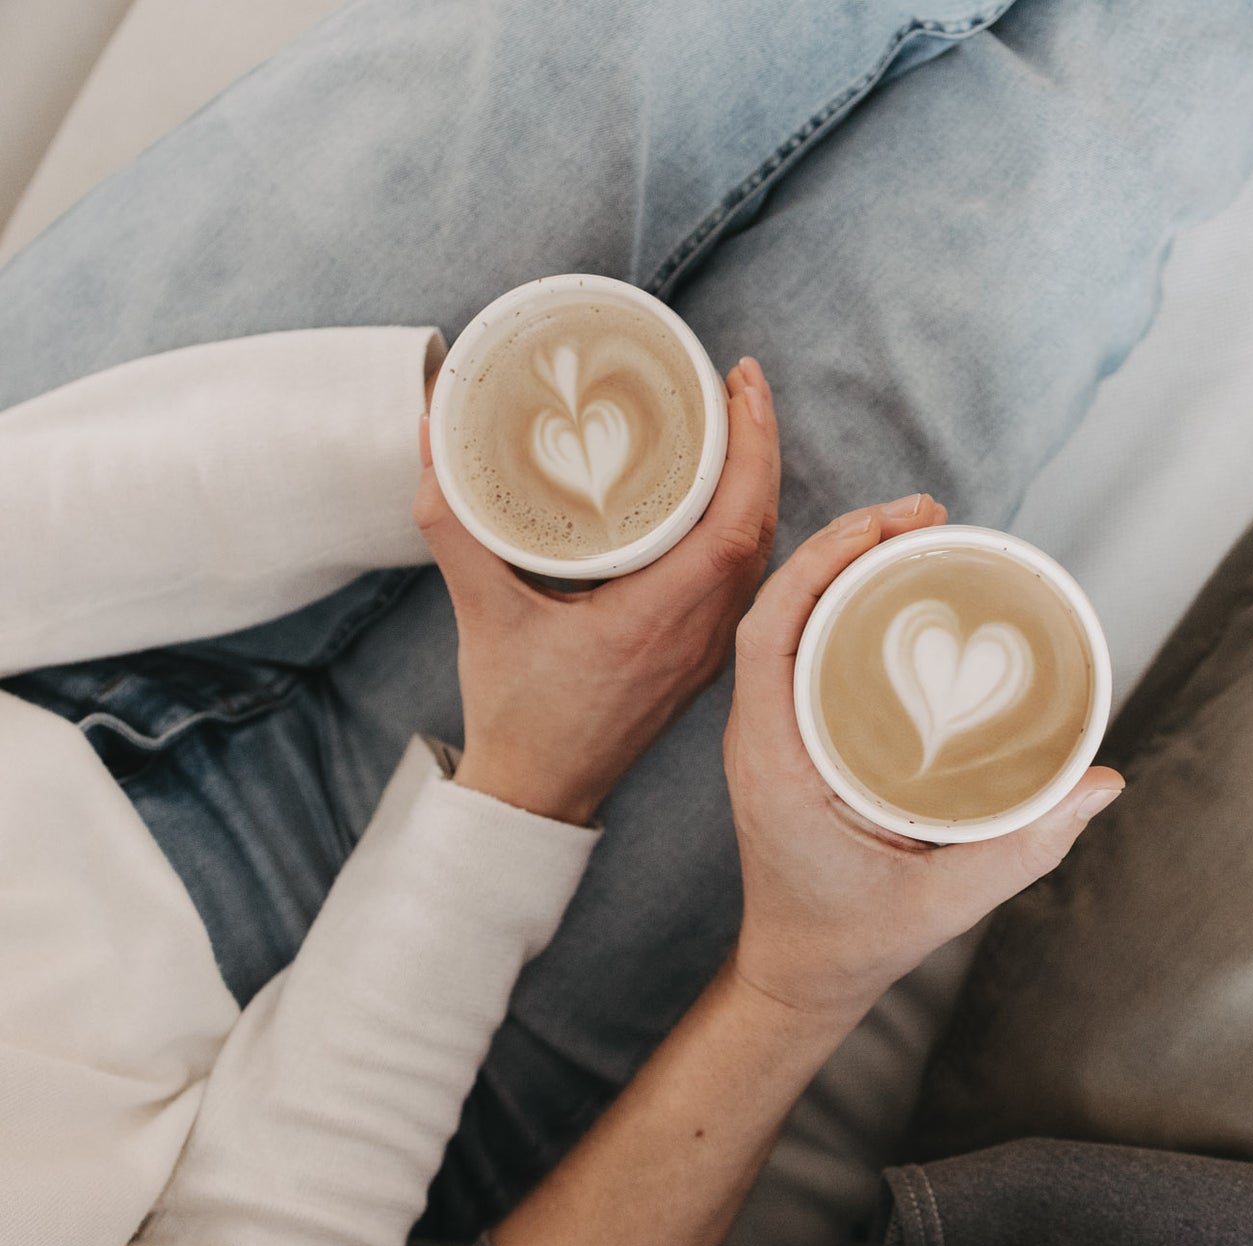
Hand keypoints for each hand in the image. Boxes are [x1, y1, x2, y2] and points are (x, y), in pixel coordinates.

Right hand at [416, 357, 779, 824]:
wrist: (536, 794)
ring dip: (755, 486)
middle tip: (736, 383)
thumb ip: (454, 524)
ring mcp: (705, 651)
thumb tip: (431, 439)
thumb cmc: (516, 715)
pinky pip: (740, 580)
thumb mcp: (480, 613)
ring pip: (757, 555)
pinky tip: (719, 498)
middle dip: (760, 447)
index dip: (752, 447)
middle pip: (760, 528)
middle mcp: (697, 635)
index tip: (740, 384)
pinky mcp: (696, 658)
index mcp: (657, 621)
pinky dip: (740, 527)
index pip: (735, 524)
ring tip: (735, 425)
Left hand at [723, 497, 1124, 1022]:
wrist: (799, 972)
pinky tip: (899, 592)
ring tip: (918, 534)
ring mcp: (772, 733)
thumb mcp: (942, 903)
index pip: (769, 635)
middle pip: (782, 608)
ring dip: (844, 570)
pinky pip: (807, 652)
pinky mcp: (792, 738)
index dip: (818, 566)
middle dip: (845, 546)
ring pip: (792, 623)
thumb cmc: (852, 940)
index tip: (884, 526)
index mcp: (774, 763)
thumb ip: (1023, 849)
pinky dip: (846, 609)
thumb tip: (1103, 784)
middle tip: (926, 513)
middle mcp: (761, 735)